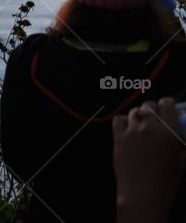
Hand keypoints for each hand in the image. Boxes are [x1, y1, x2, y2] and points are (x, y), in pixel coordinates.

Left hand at [113, 97, 185, 222]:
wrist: (142, 193)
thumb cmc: (165, 180)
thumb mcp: (183, 161)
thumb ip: (182, 143)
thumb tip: (180, 135)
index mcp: (168, 131)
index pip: (167, 104)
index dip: (168, 105)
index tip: (169, 108)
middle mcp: (149, 127)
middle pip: (149, 105)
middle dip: (154, 110)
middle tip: (157, 119)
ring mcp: (132, 131)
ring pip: (134, 111)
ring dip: (140, 115)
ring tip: (144, 125)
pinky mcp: (118, 137)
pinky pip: (119, 119)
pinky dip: (124, 121)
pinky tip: (128, 129)